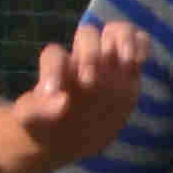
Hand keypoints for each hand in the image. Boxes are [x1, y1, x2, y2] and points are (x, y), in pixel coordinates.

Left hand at [5, 21, 148, 172]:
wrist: (67, 140)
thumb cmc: (43, 126)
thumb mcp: (30, 122)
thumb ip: (37, 111)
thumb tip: (62, 101)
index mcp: (55, 68)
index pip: (54, 56)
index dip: (54, 70)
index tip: (54, 94)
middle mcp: (80, 59)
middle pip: (87, 34)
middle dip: (90, 53)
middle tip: (89, 82)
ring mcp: (106, 63)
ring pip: (115, 32)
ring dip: (122, 39)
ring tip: (127, 60)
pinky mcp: (127, 73)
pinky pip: (138, 45)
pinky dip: (142, 44)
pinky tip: (140, 61)